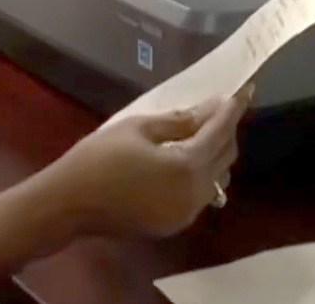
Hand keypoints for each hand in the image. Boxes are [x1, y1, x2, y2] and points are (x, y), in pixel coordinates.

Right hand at [44, 88, 251, 240]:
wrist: (69, 203)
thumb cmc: (99, 158)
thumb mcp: (137, 128)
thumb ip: (177, 121)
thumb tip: (206, 111)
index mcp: (187, 166)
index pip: (220, 133)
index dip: (232, 110)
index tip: (244, 90)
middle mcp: (195, 194)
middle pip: (225, 158)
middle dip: (226, 131)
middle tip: (219, 108)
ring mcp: (186, 213)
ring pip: (215, 178)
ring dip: (215, 154)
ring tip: (203, 131)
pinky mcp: (173, 224)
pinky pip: (199, 194)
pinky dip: (200, 173)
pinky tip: (185, 158)